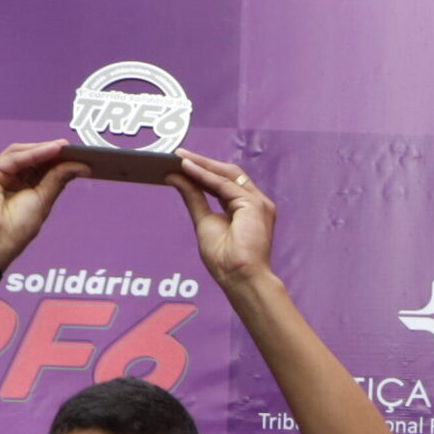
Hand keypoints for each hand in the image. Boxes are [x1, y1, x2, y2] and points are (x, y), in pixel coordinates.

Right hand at [0, 141, 87, 268]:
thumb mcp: (43, 201)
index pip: (43, 169)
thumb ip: (58, 180)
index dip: (59, 161)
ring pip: (22, 154)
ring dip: (44, 149)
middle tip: (73, 149)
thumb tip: (80, 166)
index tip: (79, 155)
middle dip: (52, 152)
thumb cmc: (14, 231)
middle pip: (32, 159)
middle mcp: (11, 180)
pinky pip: (13, 158)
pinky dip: (33, 153)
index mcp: (24, 189)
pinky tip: (51, 151)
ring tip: (64, 147)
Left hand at [168, 151, 274, 288]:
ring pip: (227, 175)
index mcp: (246, 209)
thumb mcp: (204, 221)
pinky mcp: (254, 204)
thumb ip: (193, 198)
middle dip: (203, 163)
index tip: (181, 164)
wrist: (240, 278)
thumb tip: (176, 177)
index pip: (224, 184)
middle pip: (228, 174)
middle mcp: (255, 203)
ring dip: (202, 165)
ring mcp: (257, 203)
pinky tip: (188, 169)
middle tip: (178, 155)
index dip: (203, 172)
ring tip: (180, 158)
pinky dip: (204, 175)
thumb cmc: (226, 261)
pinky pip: (224, 184)